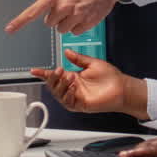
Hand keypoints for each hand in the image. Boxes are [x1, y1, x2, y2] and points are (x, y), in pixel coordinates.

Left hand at [5, 0, 125, 34]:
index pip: (33, 11)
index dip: (20, 21)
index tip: (9, 29)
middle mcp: (63, 6)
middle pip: (49, 23)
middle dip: (55, 16)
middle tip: (66, 6)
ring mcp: (76, 15)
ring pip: (61, 29)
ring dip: (66, 22)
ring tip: (75, 10)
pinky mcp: (86, 23)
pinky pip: (75, 32)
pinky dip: (77, 26)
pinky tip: (83, 14)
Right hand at [30, 49, 147, 117]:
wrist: (122, 88)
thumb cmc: (111, 77)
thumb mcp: (92, 63)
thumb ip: (78, 58)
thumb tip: (67, 51)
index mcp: (73, 77)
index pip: (55, 76)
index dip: (44, 73)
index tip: (34, 70)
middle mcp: (72, 87)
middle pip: (53, 85)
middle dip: (53, 77)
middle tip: (59, 70)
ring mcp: (76, 97)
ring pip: (59, 93)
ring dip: (61, 85)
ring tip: (69, 77)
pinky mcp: (80, 105)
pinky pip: (68, 102)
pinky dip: (67, 95)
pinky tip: (72, 88)